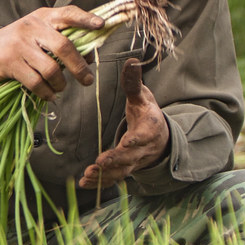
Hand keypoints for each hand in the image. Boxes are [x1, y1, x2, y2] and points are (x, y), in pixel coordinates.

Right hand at [0, 5, 103, 102]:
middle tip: (87, 80)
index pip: (67, 13)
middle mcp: (31, 27)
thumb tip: (88, 57)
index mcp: (41, 17)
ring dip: (60, 84)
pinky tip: (49, 95)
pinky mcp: (10, 62)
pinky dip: (47, 92)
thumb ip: (58, 40)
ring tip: (60, 88)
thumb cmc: (14, 45)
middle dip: (79, 67)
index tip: (102, 25)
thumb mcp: (35, 34)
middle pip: (64, 46)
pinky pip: (36, 82)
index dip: (85, 19)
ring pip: (51, 69)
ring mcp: (19, 44)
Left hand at [78, 59, 168, 189]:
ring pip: (121, 172)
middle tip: (99, 163)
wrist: (160, 138)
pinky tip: (84, 184)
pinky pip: (114, 179)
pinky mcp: (126, 169)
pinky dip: (100, 183)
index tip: (126, 142)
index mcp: (149, 128)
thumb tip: (131, 60)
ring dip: (105, 176)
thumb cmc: (147, 113)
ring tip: (87, 176)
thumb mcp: (143, 96)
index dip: (136, 140)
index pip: (144, 135)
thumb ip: (134, 82)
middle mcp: (143, 148)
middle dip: (115, 161)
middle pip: (130, 157)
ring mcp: (135, 162)